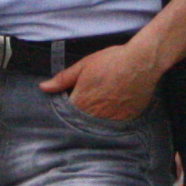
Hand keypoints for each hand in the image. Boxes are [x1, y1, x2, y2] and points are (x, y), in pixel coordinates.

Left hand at [47, 36, 162, 122]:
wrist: (141, 62)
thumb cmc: (111, 61)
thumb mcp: (83, 66)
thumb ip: (62, 79)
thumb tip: (44, 87)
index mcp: (81, 103)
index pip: (67, 114)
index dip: (69, 107)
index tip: (74, 100)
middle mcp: (94, 115)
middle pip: (83, 121)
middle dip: (83, 113)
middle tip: (93, 98)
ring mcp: (112, 120)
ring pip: (99, 124)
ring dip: (98, 117)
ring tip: (105, 101)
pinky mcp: (127, 119)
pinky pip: (116, 124)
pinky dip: (114, 117)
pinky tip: (117, 106)